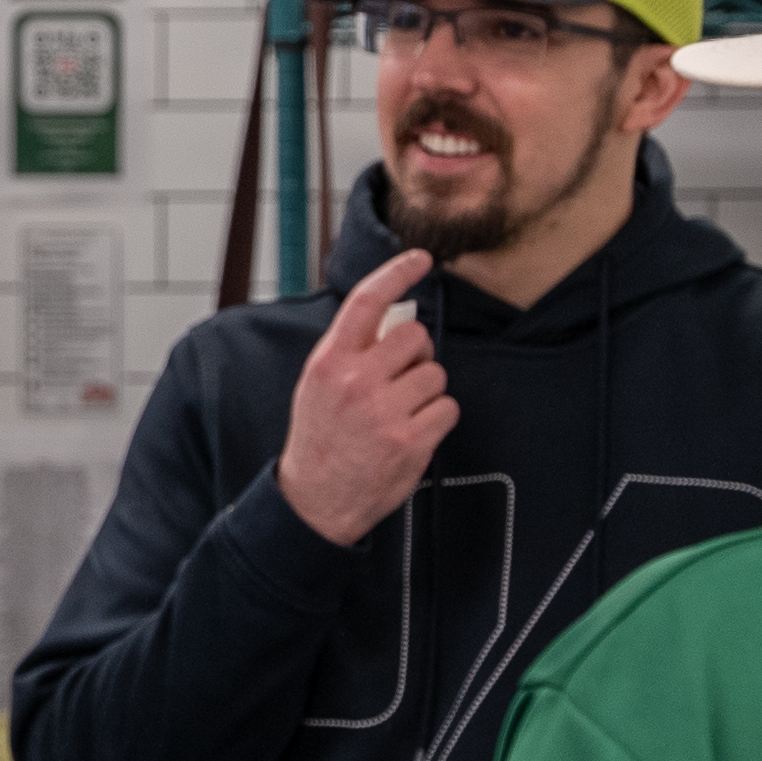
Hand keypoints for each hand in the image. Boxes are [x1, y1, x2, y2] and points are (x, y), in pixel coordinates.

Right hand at [279, 251, 456, 546]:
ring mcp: (384, 412)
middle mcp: (356, 382)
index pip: (368, 301)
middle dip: (416, 355)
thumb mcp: (318, 385)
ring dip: (426, 391)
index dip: (397, 273)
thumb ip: (351, 350)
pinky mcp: (410, 440)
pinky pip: (447, 408)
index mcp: (330, 362)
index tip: (420, 259)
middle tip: (399, 379)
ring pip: (435, 374)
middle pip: (415, 337)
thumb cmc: (320, 439)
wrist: (314, 501)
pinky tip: (411, 432)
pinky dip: (437, 419)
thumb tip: (396, 318)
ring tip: (398, 414)